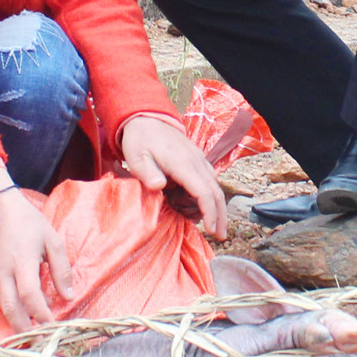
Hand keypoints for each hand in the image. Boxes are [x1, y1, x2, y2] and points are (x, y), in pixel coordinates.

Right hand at [0, 185, 72, 332]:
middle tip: (42, 340)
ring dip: (20, 322)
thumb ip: (61, 270)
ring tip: (39, 330)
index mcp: (22, 262)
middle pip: (12, 310)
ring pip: (5, 308)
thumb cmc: (29, 224)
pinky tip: (30, 312)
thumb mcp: (52, 241)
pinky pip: (2, 300)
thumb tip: (69, 296)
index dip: (41, 314)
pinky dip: (15, 311)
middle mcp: (4, 272)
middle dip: (26, 329)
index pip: (30, 296)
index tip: (54, 325)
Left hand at [119, 115, 229, 241]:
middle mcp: (197, 162)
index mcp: (183, 163)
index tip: (210, 230)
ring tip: (208, 225)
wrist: (147, 120)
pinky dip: (209, 197)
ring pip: (215, 187)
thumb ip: (147, 172)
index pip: (203, 191)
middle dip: (220, 215)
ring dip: (216, 208)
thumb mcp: (136, 156)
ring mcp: (199, 161)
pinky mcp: (198, 162)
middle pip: (216, 192)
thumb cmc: (140, 140)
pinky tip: (200, 208)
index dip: (209, 212)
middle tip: (220, 236)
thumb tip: (159, 186)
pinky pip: (209, 182)